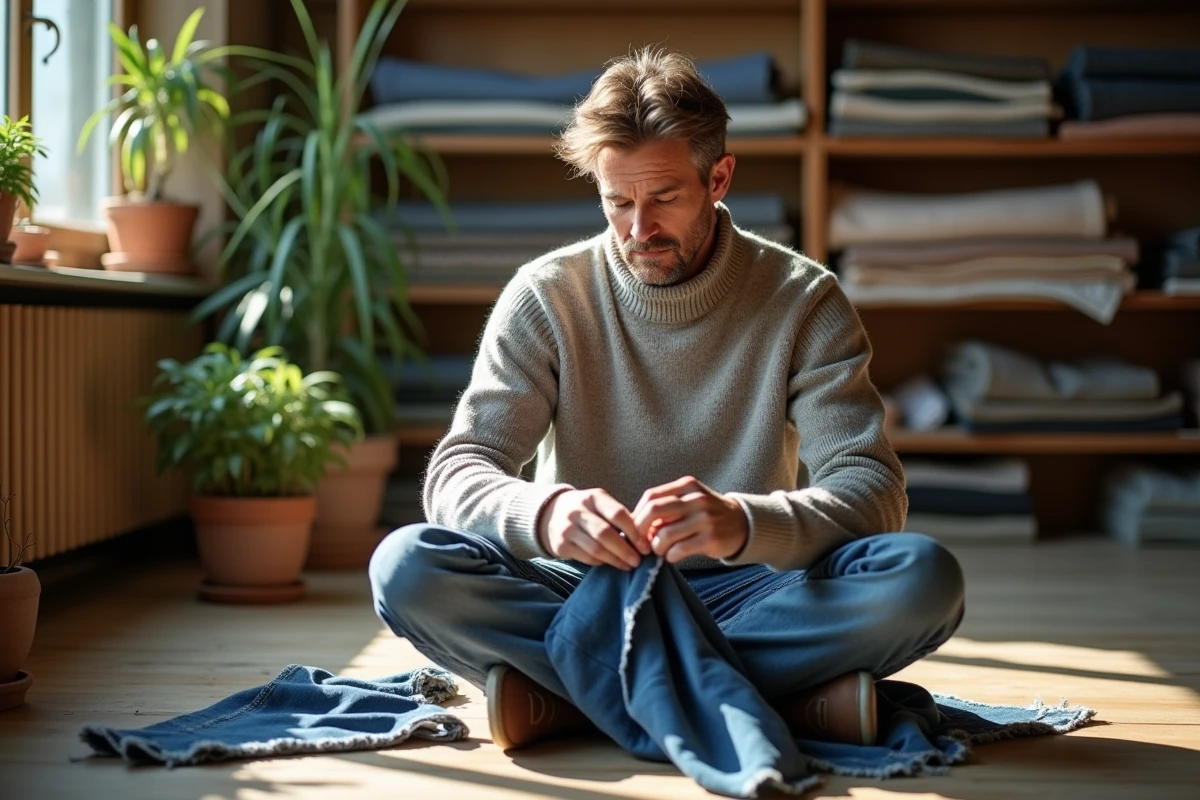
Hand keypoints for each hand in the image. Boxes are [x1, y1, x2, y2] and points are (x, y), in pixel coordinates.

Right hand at [537, 488, 649, 569]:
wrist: (551, 514)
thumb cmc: (587, 510)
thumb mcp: (601, 504)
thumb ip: (621, 516)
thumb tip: (646, 536)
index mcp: (593, 497)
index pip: (617, 514)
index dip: (634, 532)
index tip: (645, 546)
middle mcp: (578, 511)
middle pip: (605, 533)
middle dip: (625, 550)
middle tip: (638, 560)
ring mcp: (567, 529)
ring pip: (596, 549)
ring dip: (615, 560)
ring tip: (628, 565)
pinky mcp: (561, 546)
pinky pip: (586, 558)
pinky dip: (602, 562)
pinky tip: (611, 563)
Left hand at [633, 476, 748, 563]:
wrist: (742, 524)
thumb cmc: (707, 513)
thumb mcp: (690, 500)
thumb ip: (666, 507)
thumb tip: (636, 524)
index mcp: (687, 486)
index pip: (651, 497)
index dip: (637, 515)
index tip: (634, 529)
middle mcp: (696, 499)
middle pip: (654, 511)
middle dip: (640, 530)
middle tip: (640, 543)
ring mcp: (705, 518)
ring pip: (665, 534)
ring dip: (656, 547)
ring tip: (659, 550)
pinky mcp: (711, 538)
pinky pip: (679, 549)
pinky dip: (670, 556)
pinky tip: (673, 556)